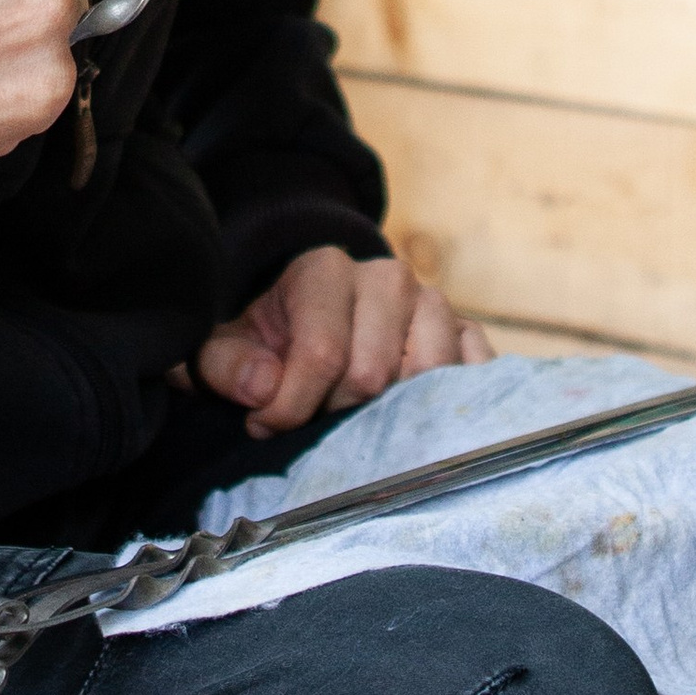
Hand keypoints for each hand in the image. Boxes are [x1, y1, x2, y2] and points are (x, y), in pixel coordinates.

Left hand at [191, 243, 494, 439]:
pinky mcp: (467, 334)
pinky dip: (442, 409)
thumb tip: (263, 388)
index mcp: (325, 269)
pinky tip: (406, 419)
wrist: (315, 328)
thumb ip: (226, 365)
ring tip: (355, 416)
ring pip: (426, 379)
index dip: (290, 407)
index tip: (265, 425)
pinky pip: (470, 379)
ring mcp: (434, 304)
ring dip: (388, 415)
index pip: (322, 353)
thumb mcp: (225, 351)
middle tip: (313, 419)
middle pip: (373, 374)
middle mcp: (387, 277)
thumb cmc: (269, 347)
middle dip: (334, 413)